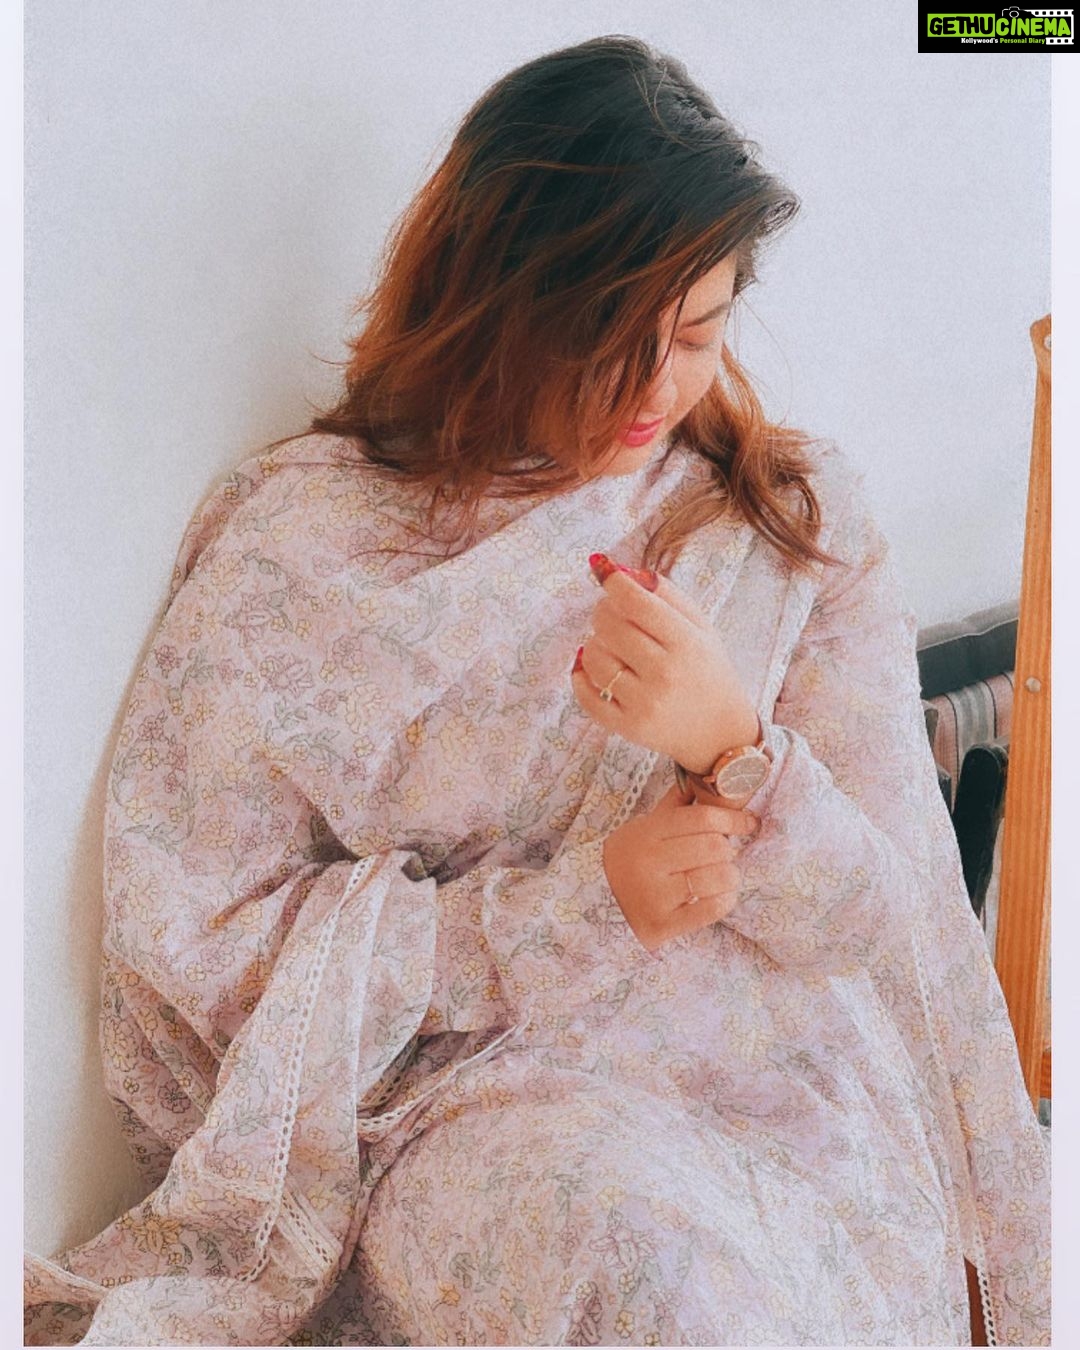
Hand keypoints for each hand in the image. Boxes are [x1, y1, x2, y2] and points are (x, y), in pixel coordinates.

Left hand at [571, 554, 759, 773]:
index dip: (613, 583)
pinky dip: (581, 677)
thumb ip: (665, 594)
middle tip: (613, 614)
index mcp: (687, 644)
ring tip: (612, 646)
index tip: (606, 575)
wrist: (720, 732)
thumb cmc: (707, 671)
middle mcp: (665, 674)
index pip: (636, 603)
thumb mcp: (700, 626)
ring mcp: (644, 704)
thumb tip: (621, 570)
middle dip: (603, 612)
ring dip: (595, 644)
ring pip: (594, 657)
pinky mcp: (627, 727)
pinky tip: (593, 668)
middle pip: (609, 626)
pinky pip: (586, 696)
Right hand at [602, 782, 759, 952]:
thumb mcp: (643, 828)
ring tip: (722, 876)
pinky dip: (725, 900)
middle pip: (713, 846)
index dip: (733, 818)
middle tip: (724, 854)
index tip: (749, 823)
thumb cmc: (630, 861)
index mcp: (646, 833)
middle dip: (728, 850)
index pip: (701, 817)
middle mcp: (648, 862)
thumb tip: (703, 779)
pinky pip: (712, 909)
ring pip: (717, 877)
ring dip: (730, 876)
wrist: (595, 905)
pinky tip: (719, 896)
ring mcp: (654, 895)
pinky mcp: (662, 924)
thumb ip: (674, 806)